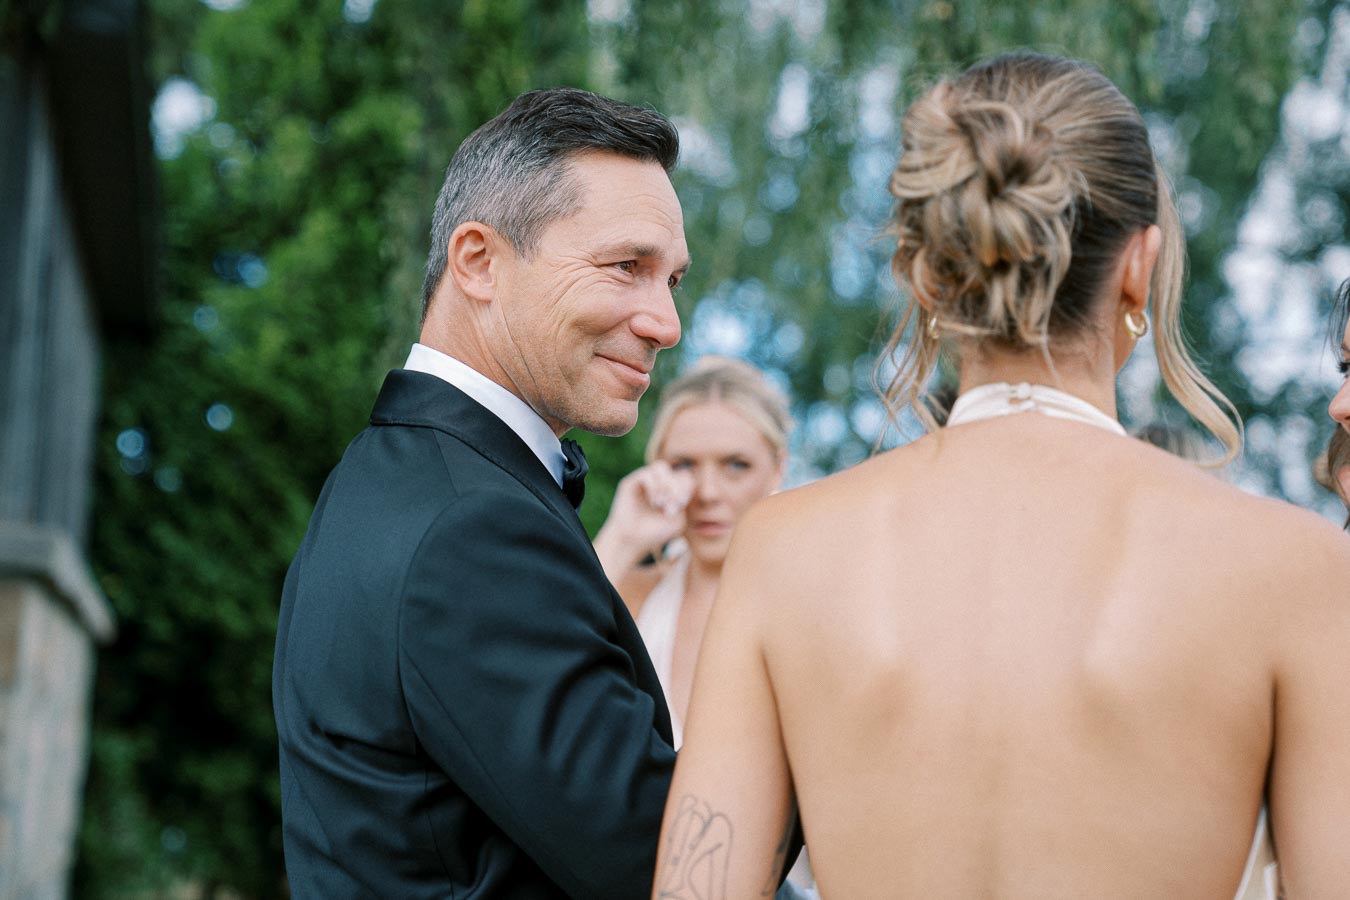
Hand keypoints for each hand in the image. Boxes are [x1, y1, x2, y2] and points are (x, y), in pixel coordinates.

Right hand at [594, 461, 694, 575]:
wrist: (634, 540)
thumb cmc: (656, 532)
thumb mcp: (678, 519)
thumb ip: (683, 500)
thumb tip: (677, 482)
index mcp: (672, 489)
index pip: (686, 478)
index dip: (686, 490)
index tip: (678, 507)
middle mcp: (658, 482)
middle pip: (676, 471)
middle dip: (677, 489)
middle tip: (669, 507)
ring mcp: (644, 480)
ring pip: (661, 466)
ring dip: (665, 485)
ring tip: (660, 502)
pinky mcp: (631, 482)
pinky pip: (647, 473)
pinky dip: (653, 487)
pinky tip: (652, 501)